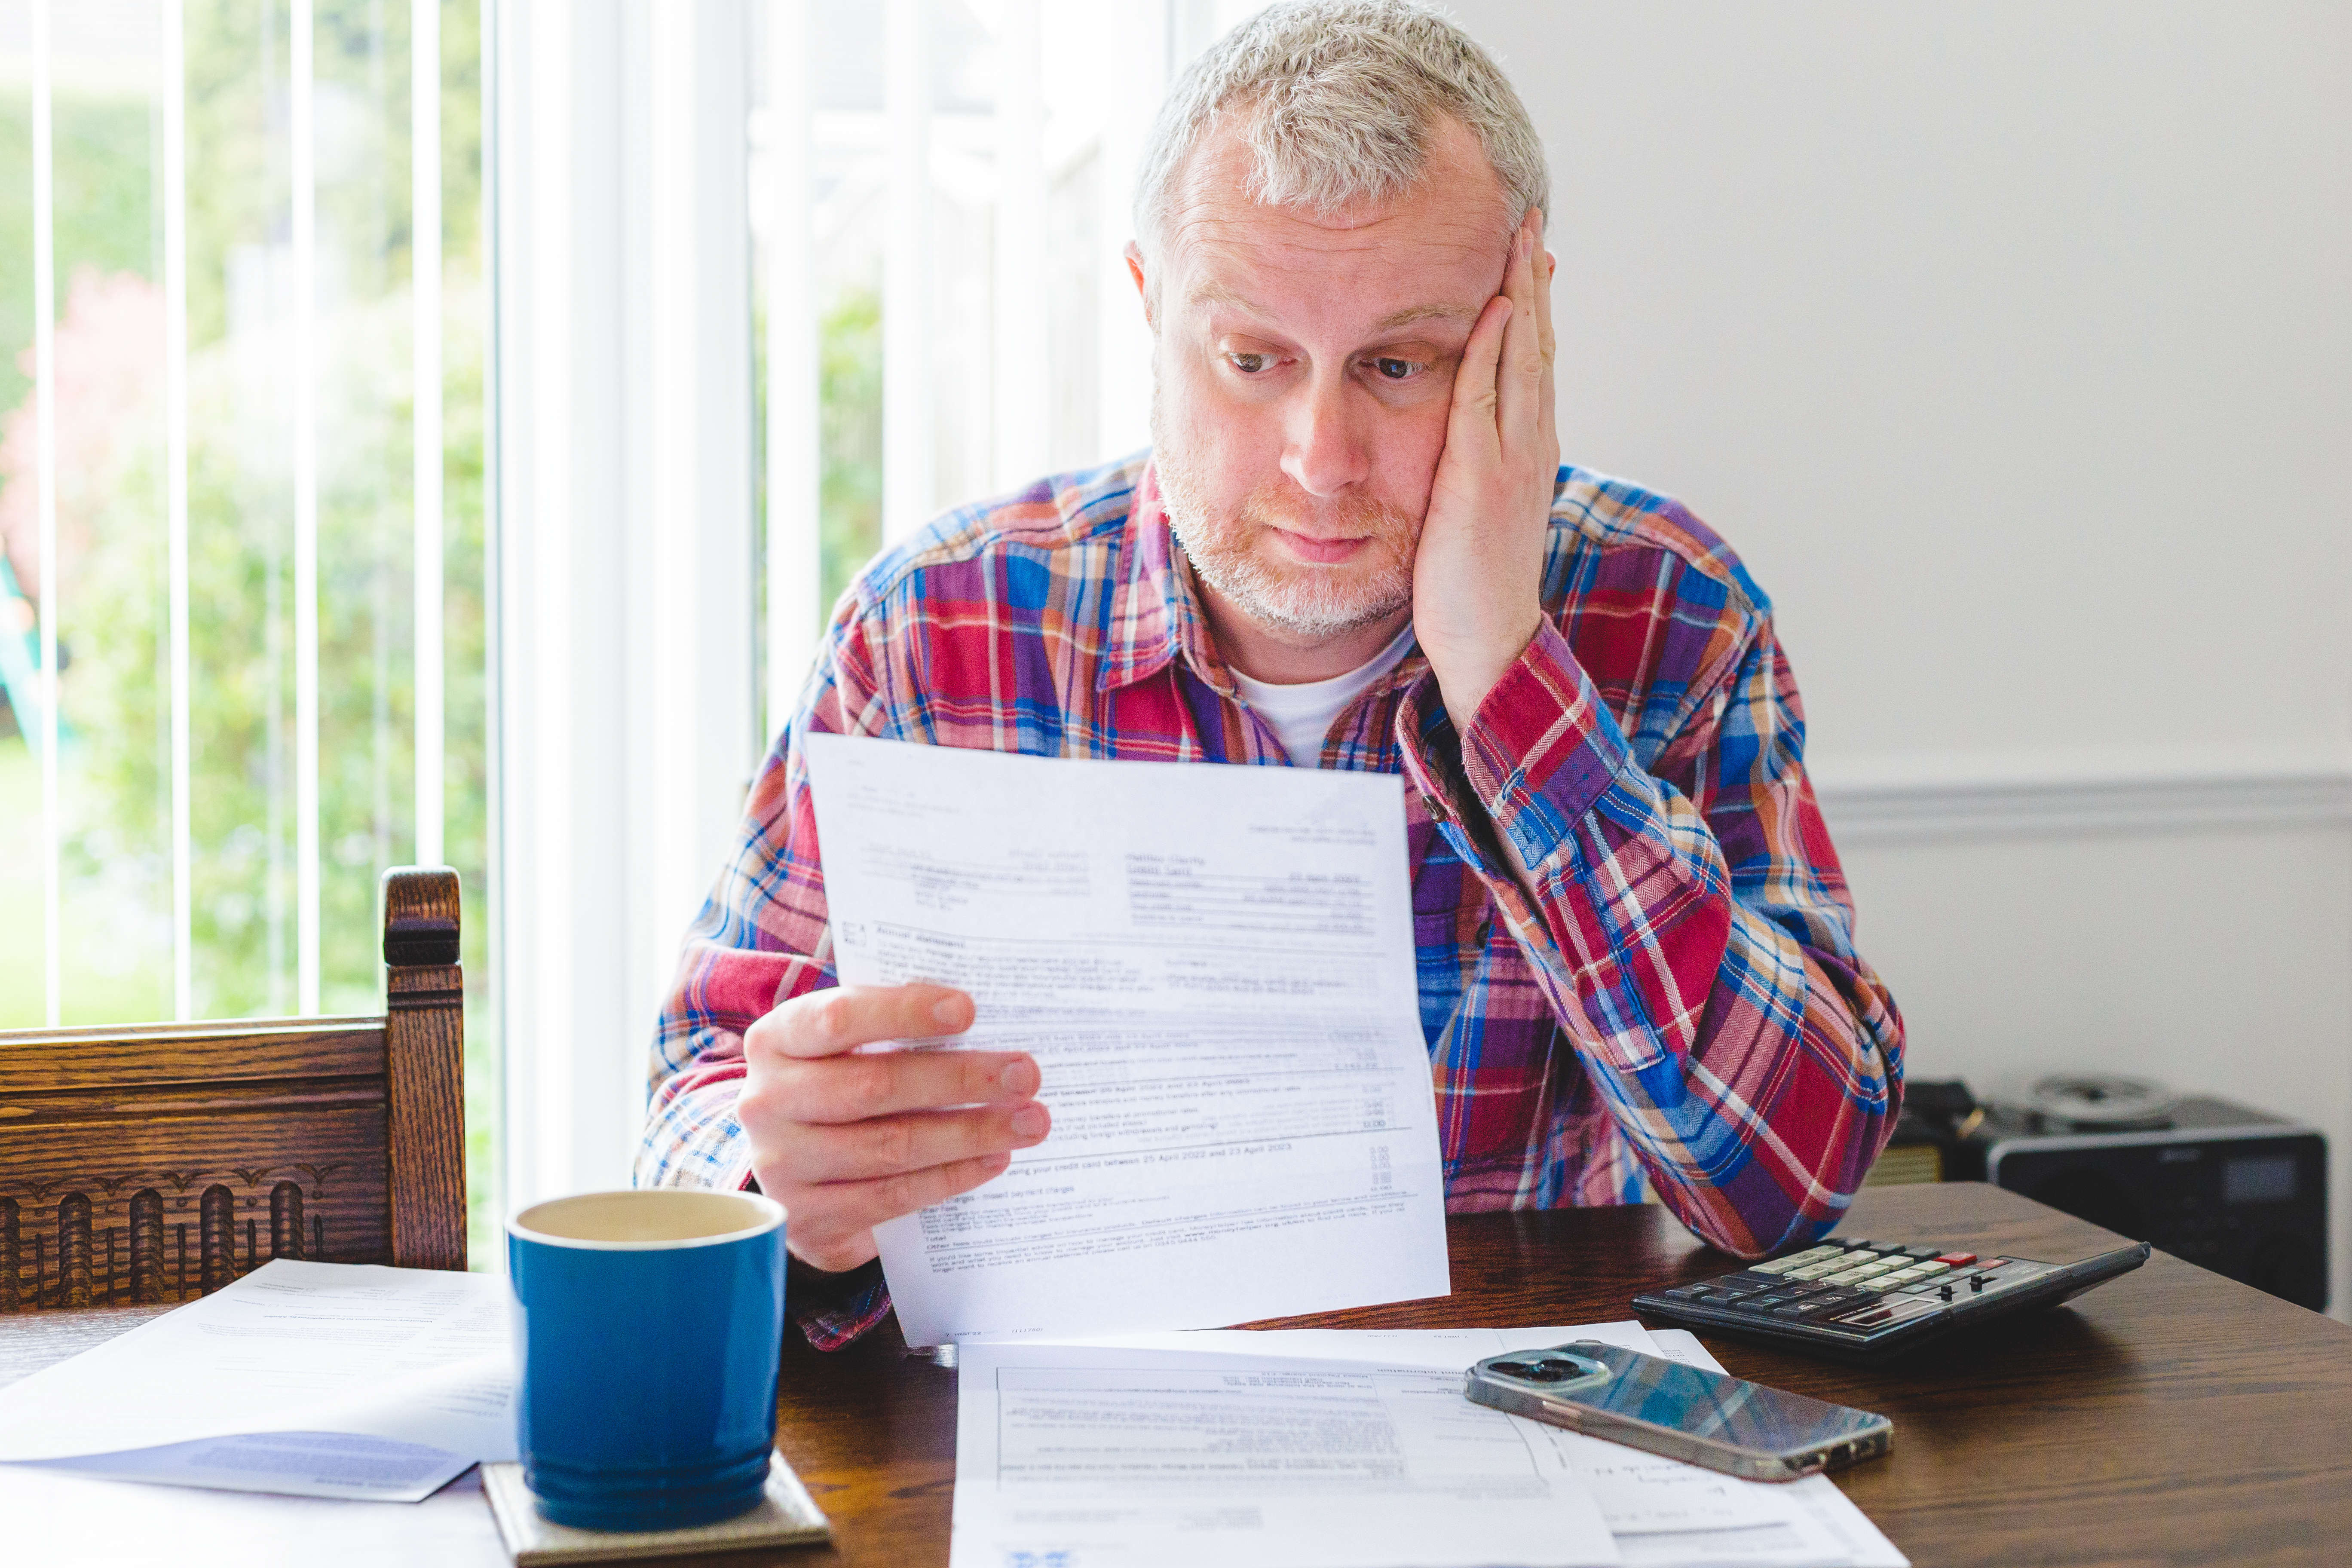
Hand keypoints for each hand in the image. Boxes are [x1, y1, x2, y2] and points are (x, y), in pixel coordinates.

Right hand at [737, 983, 1048, 1272]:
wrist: (797, 1173)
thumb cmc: (838, 1087)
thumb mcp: (846, 1048)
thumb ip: (891, 1027)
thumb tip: (975, 1018)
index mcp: (776, 1040)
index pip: (839, 1018)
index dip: (904, 1012)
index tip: (969, 1010)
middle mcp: (767, 1101)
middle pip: (874, 1086)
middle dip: (960, 1078)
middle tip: (1025, 1075)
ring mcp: (782, 1164)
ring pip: (890, 1147)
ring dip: (970, 1133)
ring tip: (1028, 1122)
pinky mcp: (809, 1218)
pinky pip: (893, 1197)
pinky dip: (950, 1177)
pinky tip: (992, 1159)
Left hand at [1413, 210, 1558, 732]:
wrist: (1488, 640)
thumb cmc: (1470, 580)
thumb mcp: (1473, 505)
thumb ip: (1471, 462)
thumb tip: (1459, 432)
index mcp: (1527, 448)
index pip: (1531, 360)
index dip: (1532, 304)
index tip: (1528, 254)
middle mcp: (1530, 443)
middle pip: (1536, 343)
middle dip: (1534, 280)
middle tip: (1532, 219)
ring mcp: (1513, 458)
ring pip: (1522, 359)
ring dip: (1523, 295)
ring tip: (1522, 238)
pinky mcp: (1483, 478)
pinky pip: (1486, 399)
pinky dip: (1493, 350)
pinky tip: (1495, 307)